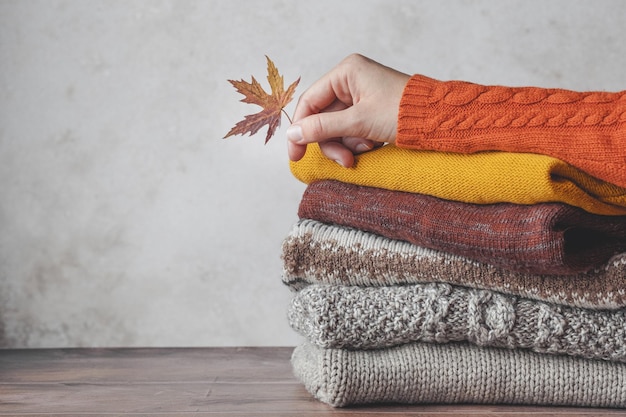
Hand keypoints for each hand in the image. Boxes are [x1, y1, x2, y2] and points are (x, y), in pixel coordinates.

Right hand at [286, 54, 409, 166]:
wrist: (440, 121)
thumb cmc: (404, 113)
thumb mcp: (359, 122)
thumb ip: (323, 128)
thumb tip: (293, 135)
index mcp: (346, 72)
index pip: (310, 102)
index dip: (300, 129)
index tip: (296, 155)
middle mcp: (351, 81)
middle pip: (323, 119)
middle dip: (332, 143)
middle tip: (342, 161)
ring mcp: (361, 97)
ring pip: (336, 129)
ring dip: (346, 146)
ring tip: (363, 154)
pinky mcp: (370, 112)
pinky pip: (351, 131)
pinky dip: (357, 144)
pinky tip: (371, 148)